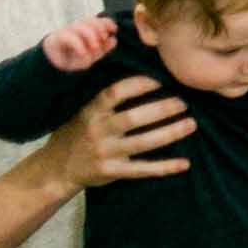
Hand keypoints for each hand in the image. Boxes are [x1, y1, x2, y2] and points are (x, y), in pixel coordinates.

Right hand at [41, 14, 118, 71]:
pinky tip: (83, 53)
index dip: (107, 22)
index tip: (114, 30)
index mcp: (85, 30)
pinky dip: (78, 44)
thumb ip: (103, 49)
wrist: (52, 67)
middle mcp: (75, 28)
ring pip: (79, 25)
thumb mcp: (91, 57)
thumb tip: (113, 39)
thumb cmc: (73, 59)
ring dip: (91, 35)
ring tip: (94, 47)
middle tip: (103, 39)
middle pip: (89, 20)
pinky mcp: (55, 38)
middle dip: (99, 28)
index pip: (97, 20)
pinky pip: (68, 36)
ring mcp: (65, 32)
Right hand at [42, 74, 195, 189]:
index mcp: (91, 112)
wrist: (56, 169)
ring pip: (142, 143)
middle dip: (162, 109)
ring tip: (191, 124)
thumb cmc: (77, 132)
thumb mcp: (84, 112)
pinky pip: (142, 170)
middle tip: (184, 102)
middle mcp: (98, 131)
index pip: (115, 93)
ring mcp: (105, 153)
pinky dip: (164, 167)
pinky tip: (185, 163)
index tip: (162, 78)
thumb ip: (107, 99)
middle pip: (133, 118)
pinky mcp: (112, 172)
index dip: (140, 84)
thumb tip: (143, 74)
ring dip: (170, 133)